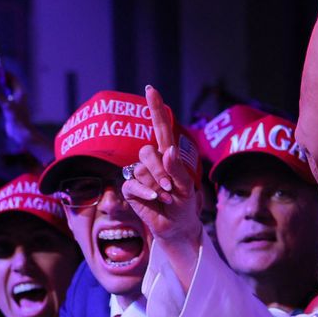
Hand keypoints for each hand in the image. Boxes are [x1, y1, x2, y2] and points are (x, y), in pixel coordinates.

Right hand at [122, 86, 202, 249]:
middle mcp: (152, 161)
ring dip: (156, 184)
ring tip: (166, 196)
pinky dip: (146, 193)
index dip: (155, 108)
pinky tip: (155, 201)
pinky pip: (133, 184)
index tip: (150, 89)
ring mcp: (139, 174)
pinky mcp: (130, 188)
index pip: (161, 128)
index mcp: (168, 155)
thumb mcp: (187, 187)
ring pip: (140, 168)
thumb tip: (169, 150)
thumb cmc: (184, 204)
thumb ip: (177, 169)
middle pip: (148, 151)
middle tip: (170, 188)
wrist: (176, 227)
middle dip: (161, 170)